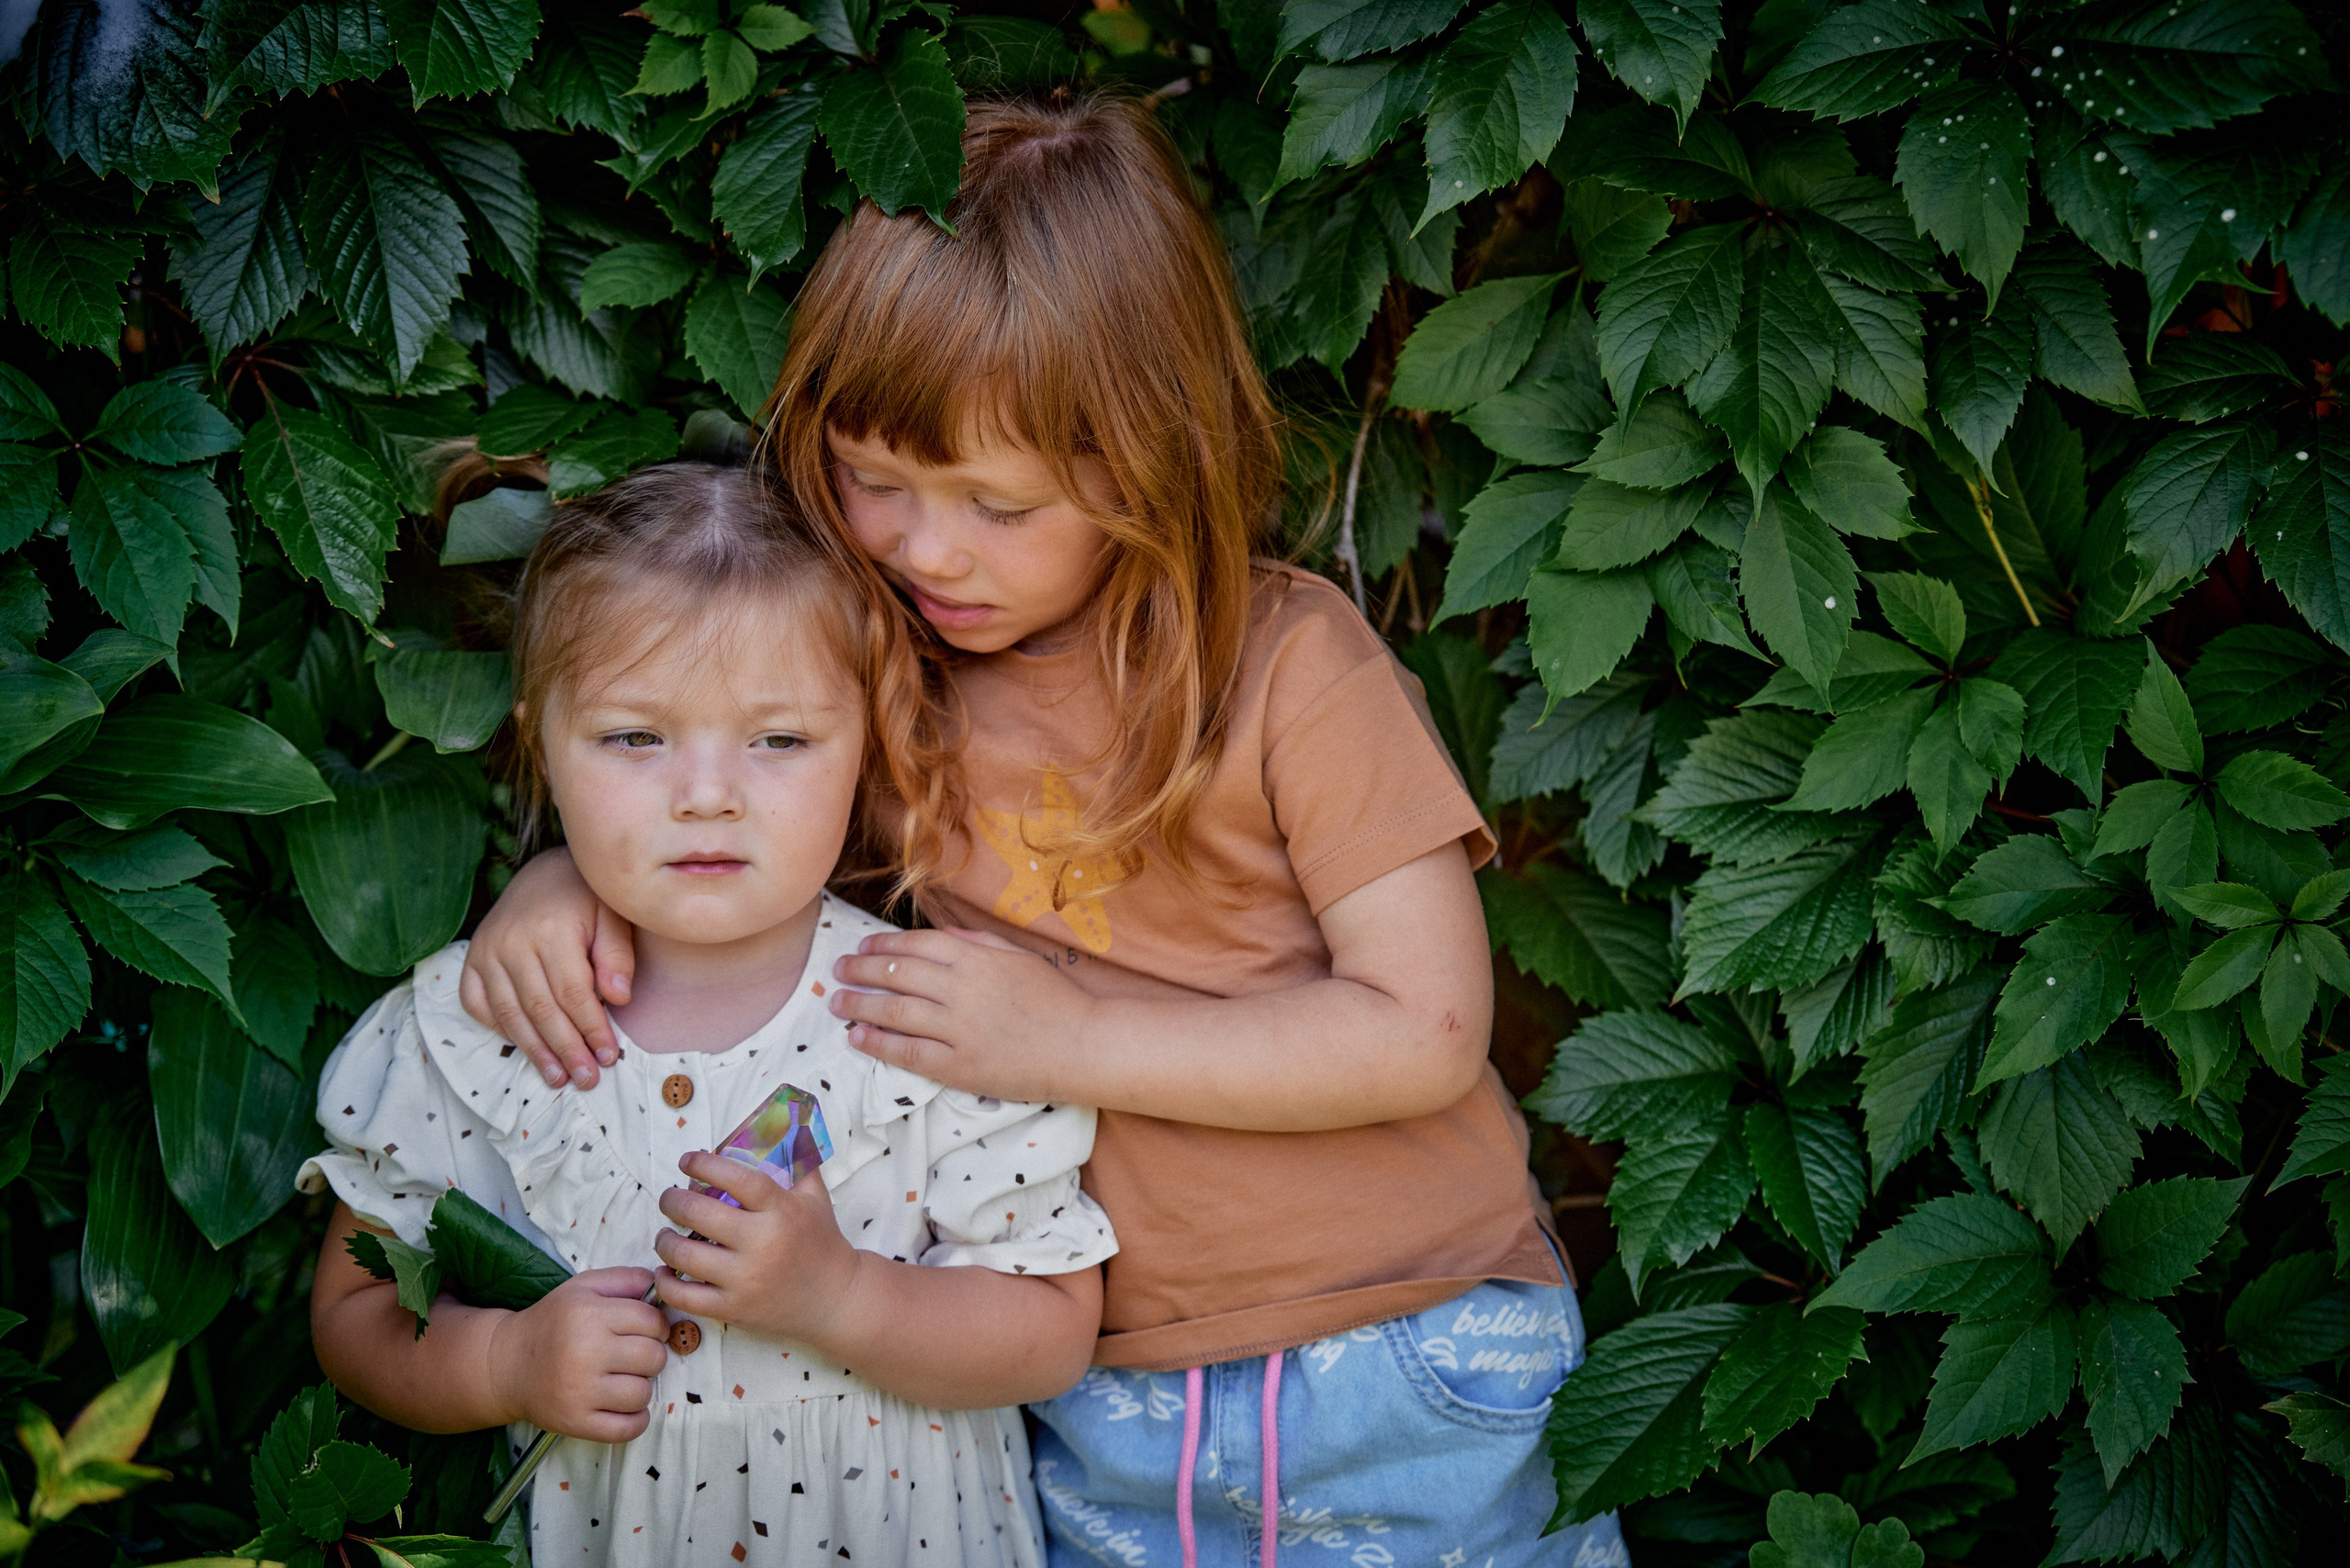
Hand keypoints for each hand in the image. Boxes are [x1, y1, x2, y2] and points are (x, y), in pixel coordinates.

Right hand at [459, 848, 637, 1088]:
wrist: (544, 872)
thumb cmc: (586, 897)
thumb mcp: (613, 914)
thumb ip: (617, 954)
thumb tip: (619, 999)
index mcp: (551, 930)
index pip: (573, 993)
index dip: (592, 1029)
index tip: (609, 1056)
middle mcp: (512, 942)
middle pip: (541, 1010)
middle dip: (566, 1050)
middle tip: (586, 1079)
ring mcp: (487, 952)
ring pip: (509, 1014)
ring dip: (534, 1051)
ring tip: (558, 1078)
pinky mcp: (472, 960)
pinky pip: (477, 1004)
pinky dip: (499, 1029)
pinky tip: (524, 1046)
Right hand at [484, 1268, 667, 1441]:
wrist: (507, 1364)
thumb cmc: (553, 1322)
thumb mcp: (583, 1287)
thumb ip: (626, 1279)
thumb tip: (663, 1284)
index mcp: (588, 1315)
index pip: (651, 1321)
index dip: (657, 1325)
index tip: (646, 1331)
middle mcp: (584, 1352)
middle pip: (653, 1358)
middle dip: (651, 1355)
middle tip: (632, 1355)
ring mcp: (579, 1391)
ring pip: (643, 1393)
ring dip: (640, 1387)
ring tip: (621, 1379)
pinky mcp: (575, 1422)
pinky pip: (627, 1428)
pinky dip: (635, 1420)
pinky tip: (624, 1406)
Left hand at [652, 1154, 860, 1346]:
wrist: (835, 1299)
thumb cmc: (822, 1243)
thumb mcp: (816, 1198)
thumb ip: (798, 1162)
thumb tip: (785, 1124)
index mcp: (781, 1211)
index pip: (737, 1179)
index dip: (705, 1165)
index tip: (687, 1161)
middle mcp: (761, 1244)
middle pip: (699, 1214)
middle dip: (672, 1201)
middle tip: (668, 1198)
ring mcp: (745, 1279)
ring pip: (685, 1256)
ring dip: (664, 1241)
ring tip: (665, 1234)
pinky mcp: (733, 1309)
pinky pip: (685, 1296)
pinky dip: (666, 1283)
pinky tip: (666, 1271)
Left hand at [827, 929, 1090, 1101]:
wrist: (1084, 1045)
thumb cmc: (1056, 999)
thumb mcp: (1019, 957)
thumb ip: (979, 944)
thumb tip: (941, 939)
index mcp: (976, 959)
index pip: (916, 945)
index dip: (882, 945)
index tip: (861, 947)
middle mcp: (962, 989)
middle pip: (897, 974)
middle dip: (861, 970)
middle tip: (837, 972)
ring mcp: (959, 1029)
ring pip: (895, 1012)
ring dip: (859, 1005)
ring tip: (836, 1003)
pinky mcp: (959, 1066)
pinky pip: (909, 1053)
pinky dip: (878, 1043)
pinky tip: (857, 1037)